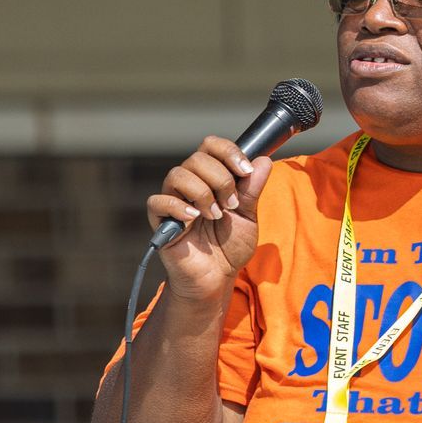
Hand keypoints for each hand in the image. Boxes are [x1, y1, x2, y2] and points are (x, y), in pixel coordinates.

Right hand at [146, 136, 271, 299]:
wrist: (218, 276)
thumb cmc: (230, 246)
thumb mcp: (248, 216)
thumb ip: (252, 189)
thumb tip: (264, 160)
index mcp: (211, 177)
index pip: (211, 146)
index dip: (228, 151)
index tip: (246, 170)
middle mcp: (190, 184)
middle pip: (197, 158)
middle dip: (221, 179)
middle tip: (231, 205)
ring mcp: (173, 200)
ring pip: (177, 174)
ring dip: (202, 193)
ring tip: (215, 216)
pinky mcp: (160, 220)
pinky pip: (158, 201)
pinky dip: (177, 206)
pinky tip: (193, 220)